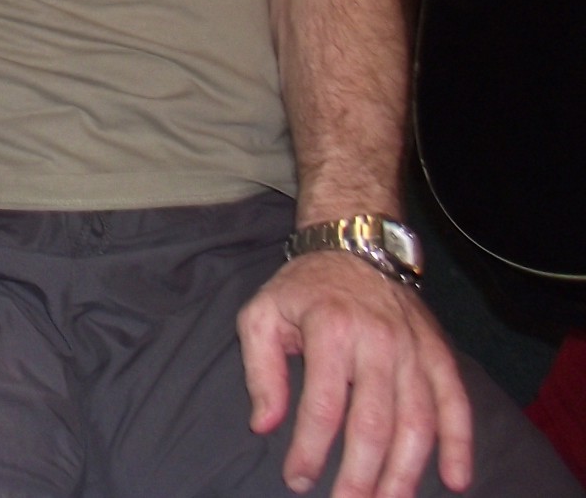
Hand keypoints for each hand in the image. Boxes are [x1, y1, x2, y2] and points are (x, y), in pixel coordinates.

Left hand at [238, 251, 472, 497]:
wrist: (354, 245)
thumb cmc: (302, 289)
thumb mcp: (261, 314)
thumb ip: (260, 370)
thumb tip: (264, 425)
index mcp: (330, 329)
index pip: (323, 405)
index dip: (311, 450)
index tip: (298, 480)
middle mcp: (378, 341)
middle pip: (375, 422)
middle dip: (361, 474)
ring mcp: (414, 349)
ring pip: (418, 422)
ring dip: (406, 472)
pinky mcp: (440, 355)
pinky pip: (456, 405)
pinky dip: (460, 445)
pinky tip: (453, 479)